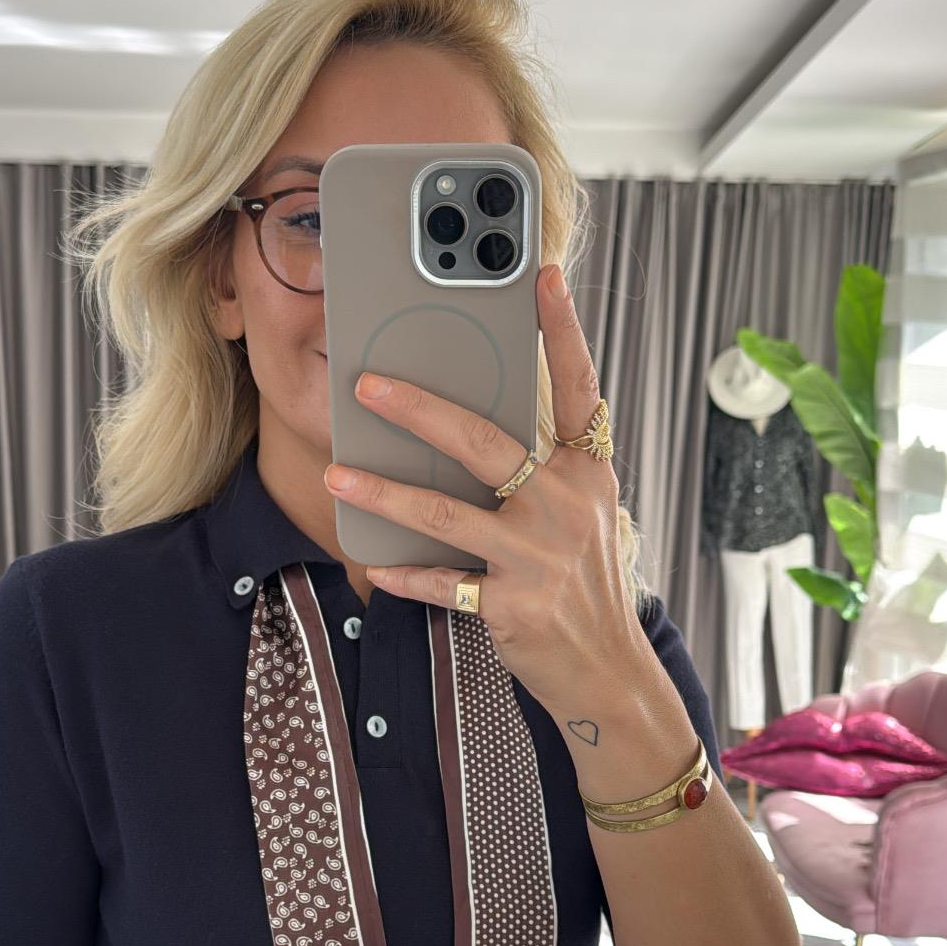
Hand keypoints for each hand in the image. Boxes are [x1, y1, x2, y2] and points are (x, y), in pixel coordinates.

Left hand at [323, 263, 641, 716]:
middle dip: (421, 409)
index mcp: (587, 474)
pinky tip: (371, 561)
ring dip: (385, 492)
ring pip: (446, 514)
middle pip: (486, 443)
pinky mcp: (513, 603)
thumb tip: (460, 427)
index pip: (578, 390)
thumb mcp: (579, 517)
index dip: (563, 331)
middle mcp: (567, 506)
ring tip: (338, 475)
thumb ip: (538, 471)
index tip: (543, 275)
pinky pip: (442, 582)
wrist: (608, 671)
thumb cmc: (582, 584)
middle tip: (368, 383)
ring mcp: (540, 556)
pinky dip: (404, 574)